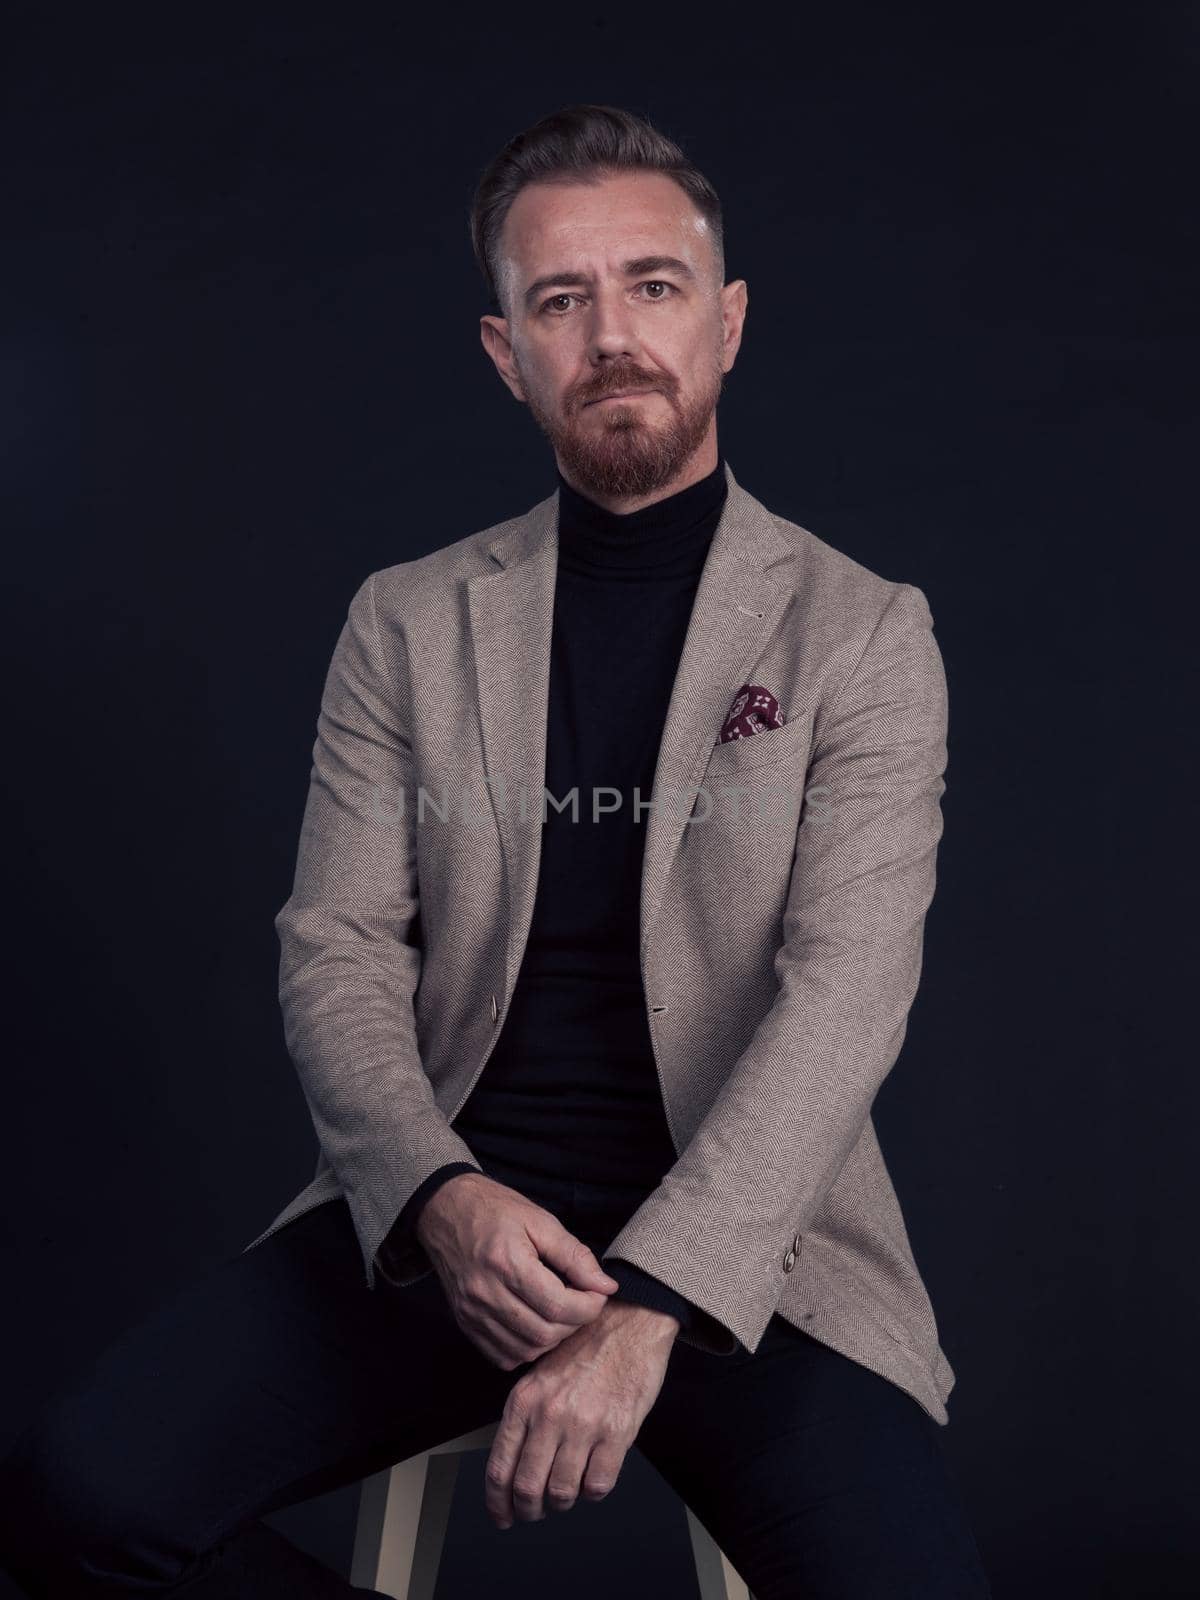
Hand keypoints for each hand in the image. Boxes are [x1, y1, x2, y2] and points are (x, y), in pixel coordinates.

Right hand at [416, 1171, 620, 1368]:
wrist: (446, 1210)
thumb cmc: (496, 1210)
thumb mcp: (541, 1221)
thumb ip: (575, 1256)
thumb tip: (605, 1286)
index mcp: (506, 1262)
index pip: (558, 1305)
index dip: (589, 1306)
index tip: (598, 1293)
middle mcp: (485, 1292)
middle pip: (543, 1333)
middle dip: (574, 1323)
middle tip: (582, 1301)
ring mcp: (471, 1312)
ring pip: (525, 1350)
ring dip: (552, 1338)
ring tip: (560, 1311)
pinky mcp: (464, 1323)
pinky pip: (503, 1356)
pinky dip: (526, 1347)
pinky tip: (535, 1323)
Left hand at [484, 1297, 678, 1529]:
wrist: (629, 1322)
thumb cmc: (586, 1345)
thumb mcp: (540, 1373)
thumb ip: (525, 1415)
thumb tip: (514, 1464)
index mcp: (524, 1400)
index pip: (499, 1468)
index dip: (498, 1503)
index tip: (502, 1516)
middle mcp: (549, 1415)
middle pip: (527, 1489)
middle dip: (528, 1511)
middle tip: (534, 1513)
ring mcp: (583, 1425)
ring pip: (562, 1493)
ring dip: (562, 1502)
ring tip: (567, 1492)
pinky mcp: (616, 1432)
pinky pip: (598, 1485)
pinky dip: (593, 1492)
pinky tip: (594, 1476)